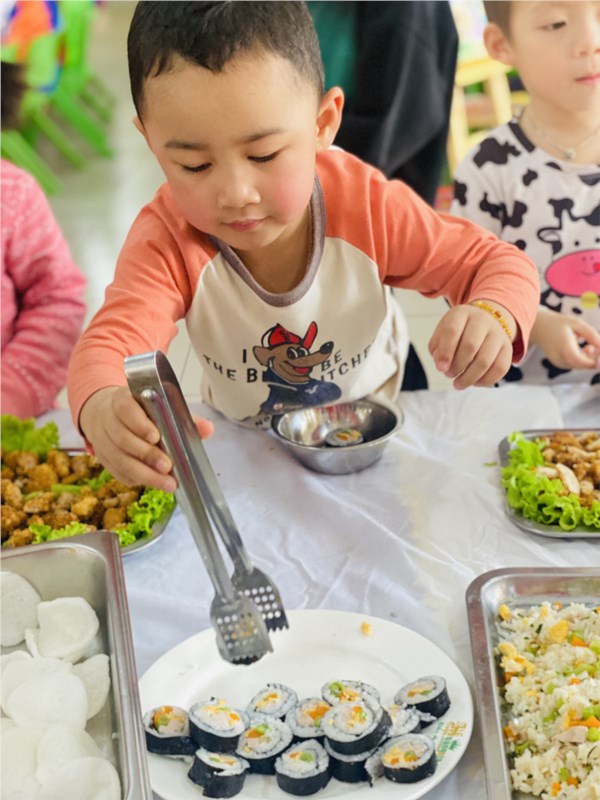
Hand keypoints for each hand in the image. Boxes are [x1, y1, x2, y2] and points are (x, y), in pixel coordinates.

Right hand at [79, 386, 213, 490]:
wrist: (108, 415)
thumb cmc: (142, 412)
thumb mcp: (161, 407)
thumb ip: (184, 417)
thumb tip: (208, 429)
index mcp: (122, 400)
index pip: (125, 408)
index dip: (139, 423)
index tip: (155, 436)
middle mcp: (107, 420)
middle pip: (123, 438)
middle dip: (146, 454)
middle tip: (167, 466)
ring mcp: (102, 441)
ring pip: (119, 459)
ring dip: (144, 473)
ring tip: (167, 483)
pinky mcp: (103, 459)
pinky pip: (118, 472)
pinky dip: (136, 479)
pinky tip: (153, 483)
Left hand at [428, 301, 514, 388]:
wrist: (485, 320)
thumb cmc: (458, 331)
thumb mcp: (442, 333)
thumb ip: (437, 348)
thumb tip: (442, 365)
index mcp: (461, 314)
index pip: (452, 331)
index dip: (445, 352)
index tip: (440, 368)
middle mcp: (482, 320)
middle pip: (470, 346)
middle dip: (457, 366)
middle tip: (449, 374)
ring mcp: (497, 333)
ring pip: (485, 360)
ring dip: (469, 377)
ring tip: (458, 383)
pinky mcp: (508, 347)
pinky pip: (500, 368)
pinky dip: (486, 380)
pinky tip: (475, 382)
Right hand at [530, 308, 599, 369]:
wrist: (538, 327)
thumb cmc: (559, 323)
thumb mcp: (577, 323)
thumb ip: (592, 335)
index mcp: (564, 348)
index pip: (584, 362)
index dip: (597, 360)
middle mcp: (560, 359)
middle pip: (584, 365)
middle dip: (595, 358)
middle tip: (594, 345)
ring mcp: (559, 363)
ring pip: (581, 366)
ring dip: (589, 358)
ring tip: (587, 346)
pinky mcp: (560, 364)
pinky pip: (576, 364)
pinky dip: (583, 359)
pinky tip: (582, 349)